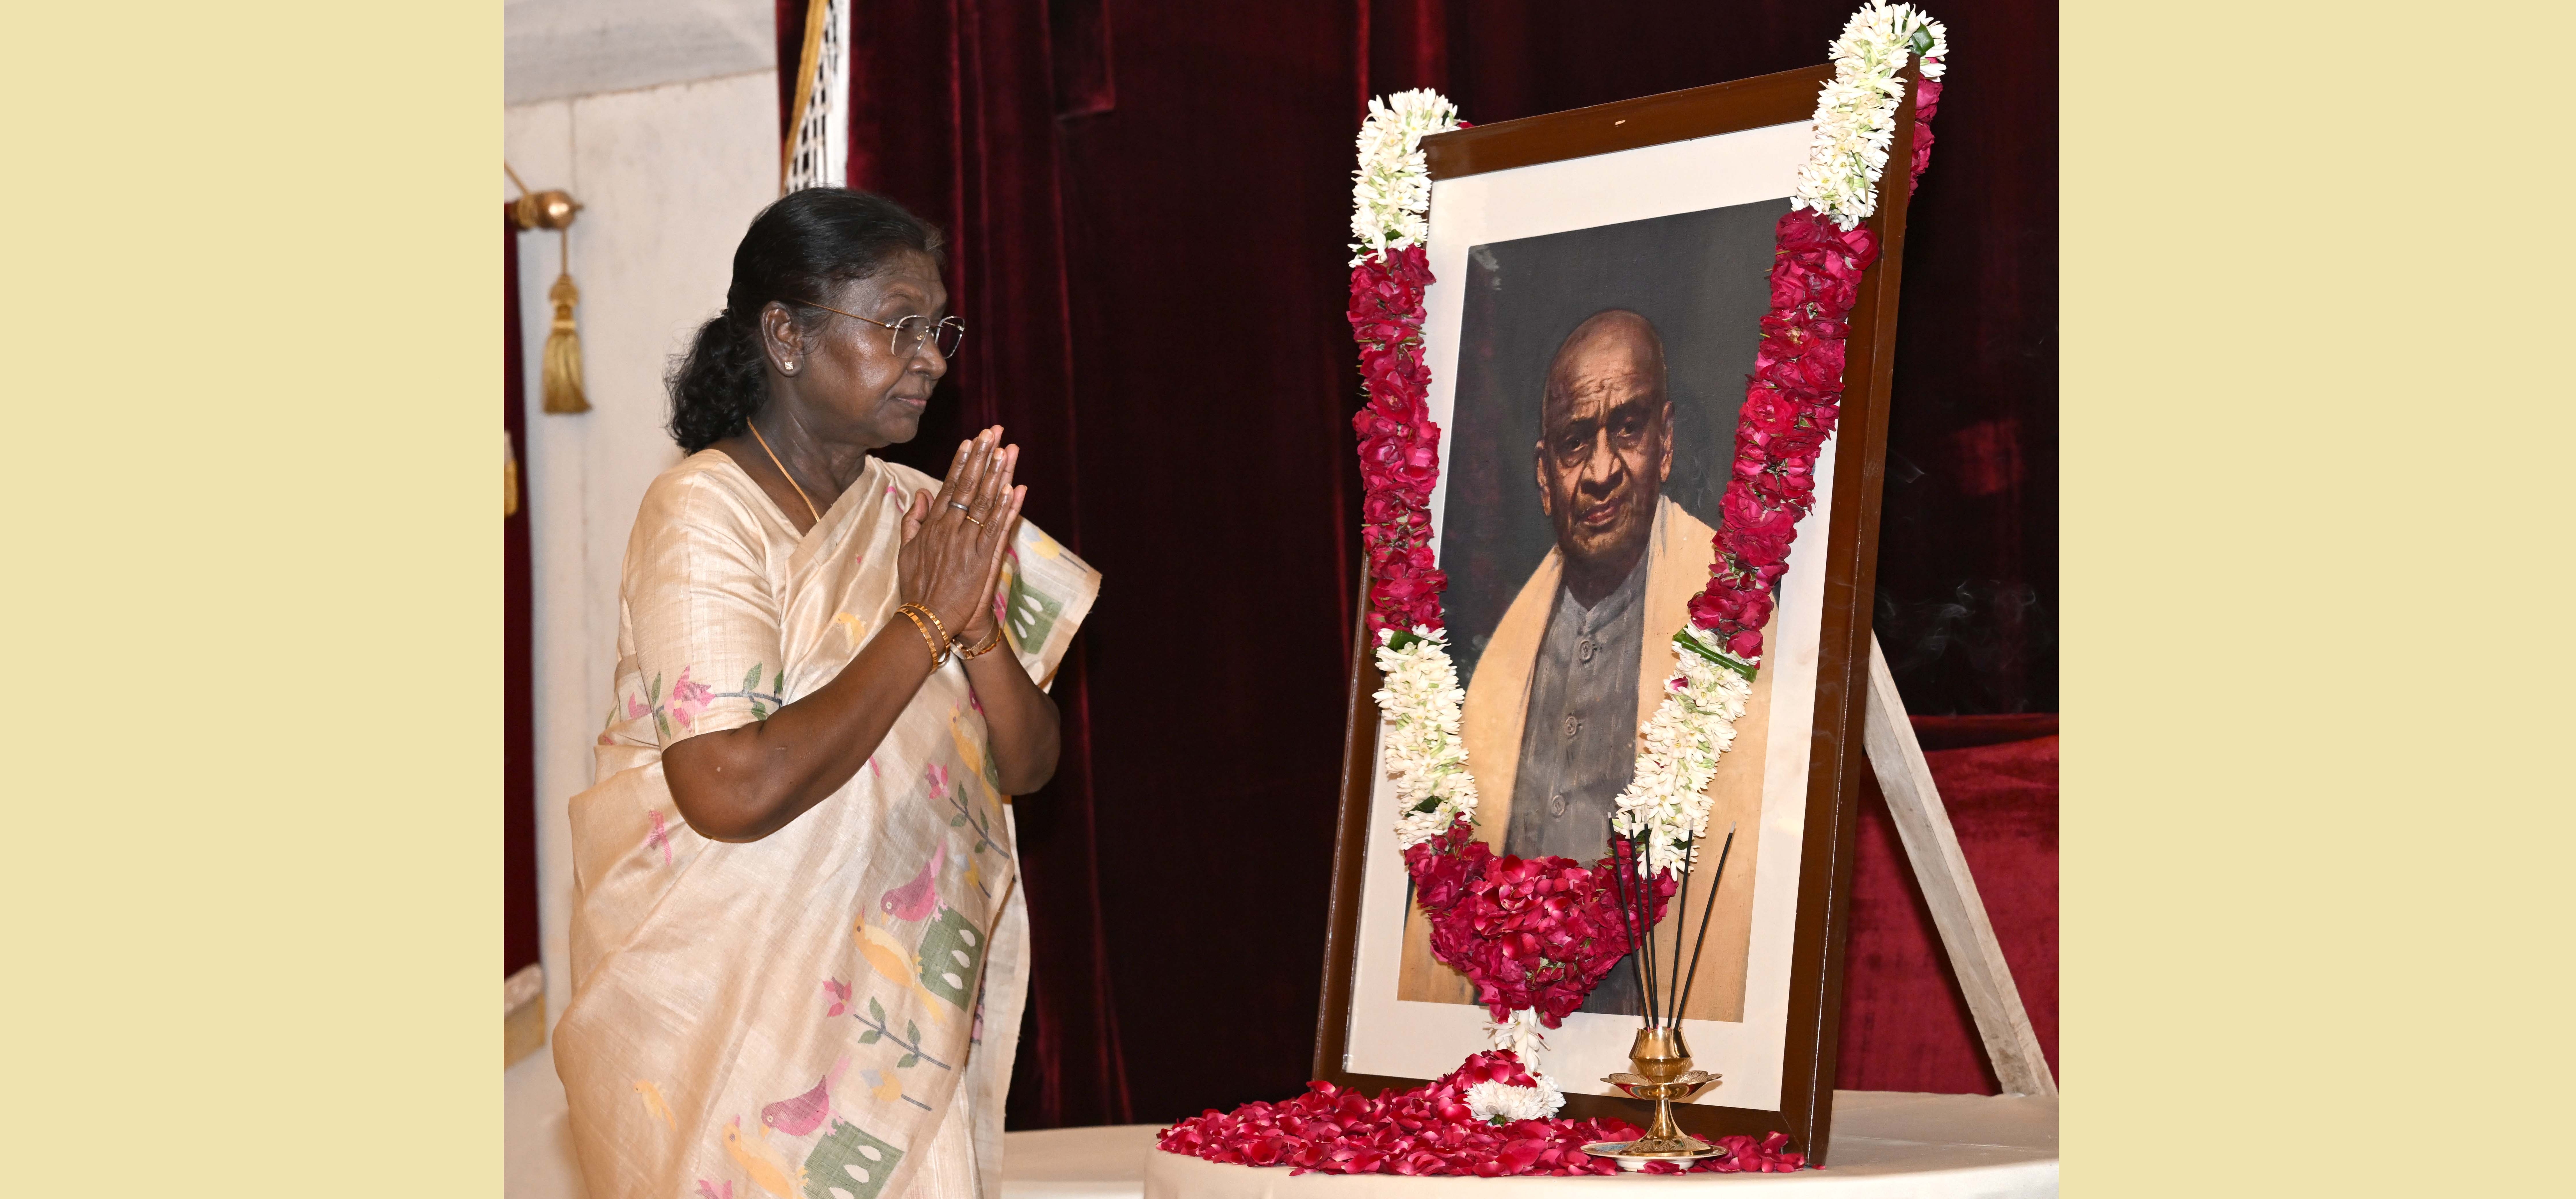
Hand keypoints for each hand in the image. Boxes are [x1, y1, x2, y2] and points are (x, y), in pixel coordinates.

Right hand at [897, 427, 1023, 650]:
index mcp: (933, 525)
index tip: (972, 440)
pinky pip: (997, 529)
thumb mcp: (906, 551)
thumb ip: (912, 520)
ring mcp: (967, 543)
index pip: (950, 485)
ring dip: (997, 474)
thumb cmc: (917, 587)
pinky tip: (1015, 489)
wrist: (928, 619)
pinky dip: (1007, 509)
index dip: (963, 461)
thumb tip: (920, 494)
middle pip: (969, 486)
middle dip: (982, 457)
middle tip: (994, 431)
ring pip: (985, 502)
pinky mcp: (982, 560)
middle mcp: (950, 529)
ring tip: (1007, 450)